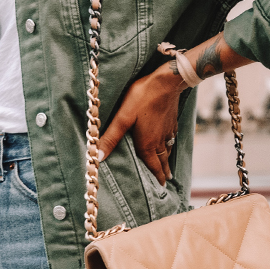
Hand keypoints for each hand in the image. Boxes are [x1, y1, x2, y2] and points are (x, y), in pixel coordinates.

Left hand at [97, 66, 185, 185]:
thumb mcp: (123, 117)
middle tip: (165, 183)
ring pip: (168, 150)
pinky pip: (171, 138)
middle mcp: (159, 140)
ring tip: (168, 169)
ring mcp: (167, 130)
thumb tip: (98, 156)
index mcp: (147, 143)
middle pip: (162, 160)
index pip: (152, 165)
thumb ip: (111, 137)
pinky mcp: (172, 120)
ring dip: (167, 161)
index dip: (155, 177)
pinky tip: (170, 143)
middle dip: (163, 172)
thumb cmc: (142, 97)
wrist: (166, 81)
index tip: (160, 188)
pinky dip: (170, 146)